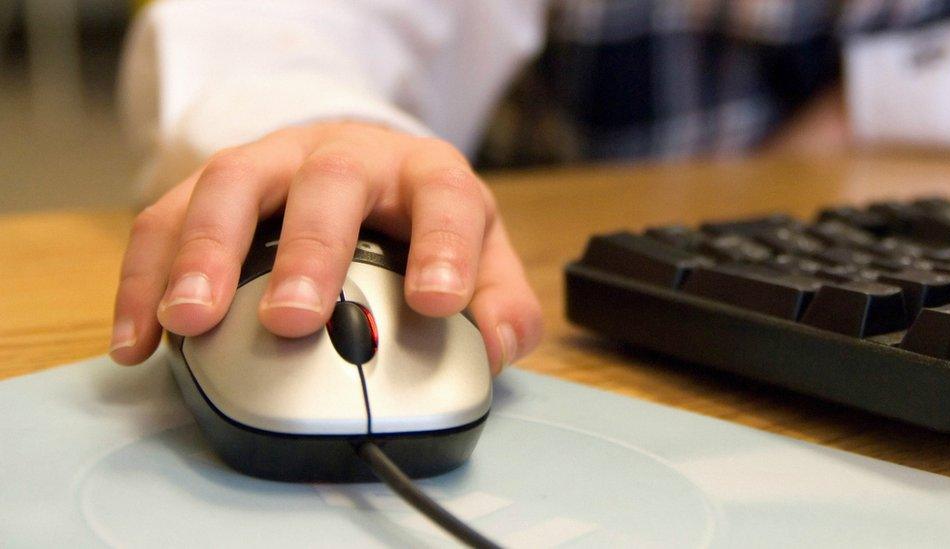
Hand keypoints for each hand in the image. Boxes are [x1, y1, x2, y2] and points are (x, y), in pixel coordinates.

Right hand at [108, 121, 542, 374]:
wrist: (360, 164)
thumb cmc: (418, 220)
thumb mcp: (478, 256)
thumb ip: (498, 306)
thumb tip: (492, 351)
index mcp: (424, 176)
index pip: (445, 199)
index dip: (443, 248)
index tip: (436, 302)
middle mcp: (348, 158)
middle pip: (329, 183)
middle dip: (308, 251)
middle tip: (293, 319)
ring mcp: (276, 162)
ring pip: (233, 185)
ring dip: (205, 253)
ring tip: (190, 320)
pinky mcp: (217, 183)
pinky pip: (169, 216)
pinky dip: (147, 276)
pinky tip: (139, 338)